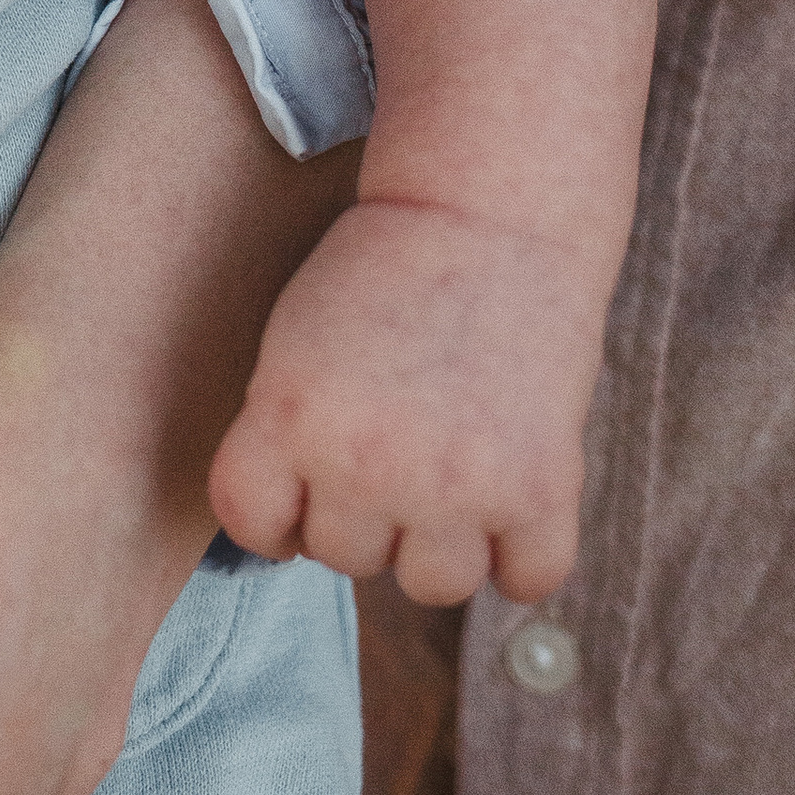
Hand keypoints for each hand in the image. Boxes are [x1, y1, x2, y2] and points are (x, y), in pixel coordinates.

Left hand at [210, 198, 602, 605]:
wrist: (490, 210)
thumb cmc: (384, 268)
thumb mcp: (295, 341)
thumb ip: (287, 435)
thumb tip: (295, 539)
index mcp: (289, 415)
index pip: (254, 526)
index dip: (278, 513)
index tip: (304, 489)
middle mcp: (366, 464)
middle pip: (345, 558)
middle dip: (367, 512)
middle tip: (401, 439)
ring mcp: (456, 487)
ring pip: (431, 585)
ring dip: (441, 542)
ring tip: (455, 466)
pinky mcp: (540, 492)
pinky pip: (525, 580)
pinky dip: (523, 551)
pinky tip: (514, 492)